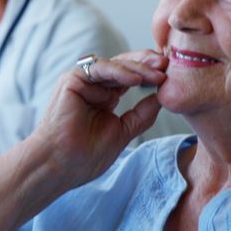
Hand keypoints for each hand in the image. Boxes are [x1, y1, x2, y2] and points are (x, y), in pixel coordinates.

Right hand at [36, 49, 167, 188]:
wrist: (59, 166)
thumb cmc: (83, 156)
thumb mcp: (122, 133)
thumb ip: (140, 116)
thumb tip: (161, 99)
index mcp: (105, 97)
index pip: (131, 78)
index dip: (150, 76)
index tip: (171, 77)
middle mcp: (94, 86)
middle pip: (125, 67)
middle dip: (148, 65)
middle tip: (168, 66)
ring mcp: (83, 81)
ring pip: (115, 65)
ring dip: (138, 68)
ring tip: (158, 73)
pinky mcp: (72, 80)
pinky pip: (100, 69)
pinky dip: (119, 71)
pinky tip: (137, 79)